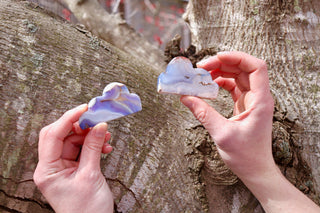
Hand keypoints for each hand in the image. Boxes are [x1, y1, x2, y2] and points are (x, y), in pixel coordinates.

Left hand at [33, 104, 113, 212]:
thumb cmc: (87, 210)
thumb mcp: (90, 175)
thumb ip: (93, 148)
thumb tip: (98, 125)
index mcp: (47, 170)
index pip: (52, 135)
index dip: (68, 119)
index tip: (84, 109)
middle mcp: (51, 167)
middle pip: (61, 135)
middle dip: (79, 127)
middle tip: (96, 120)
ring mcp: (62, 167)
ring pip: (73, 141)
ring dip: (90, 136)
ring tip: (105, 136)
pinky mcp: (73, 168)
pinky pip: (82, 149)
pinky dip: (93, 145)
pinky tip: (105, 146)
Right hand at [181, 51, 319, 211]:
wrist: (255, 169)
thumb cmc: (246, 156)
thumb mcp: (222, 133)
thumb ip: (203, 113)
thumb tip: (185, 97)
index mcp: (260, 101)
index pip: (256, 67)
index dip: (237, 57)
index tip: (217, 57)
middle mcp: (258, 97)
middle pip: (243, 68)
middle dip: (222, 63)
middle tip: (201, 68)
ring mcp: (252, 100)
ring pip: (237, 76)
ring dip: (220, 72)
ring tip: (201, 76)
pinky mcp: (244, 105)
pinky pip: (233, 87)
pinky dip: (220, 83)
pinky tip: (208, 86)